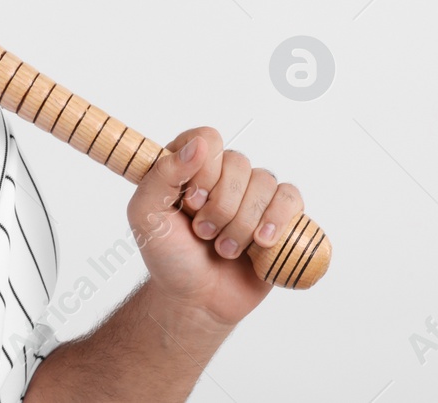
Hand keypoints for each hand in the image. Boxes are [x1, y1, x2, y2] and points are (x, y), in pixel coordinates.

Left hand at [126, 126, 306, 330]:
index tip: (190, 201)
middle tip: (203, 233)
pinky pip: (291, 198)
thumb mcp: (146, 215)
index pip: (206, 138)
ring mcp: (250, 195)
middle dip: (221, 206)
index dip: (204, 168)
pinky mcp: (276, 216)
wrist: (196, 299)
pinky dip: (278, 219)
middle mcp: (220, 174)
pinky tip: (261, 242)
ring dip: (243, 222)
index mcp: (186, 165)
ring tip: (225, 249)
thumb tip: (199, 144)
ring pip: (264, 182)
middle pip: (238, 162)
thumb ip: (162, 175)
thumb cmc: (168, 256)